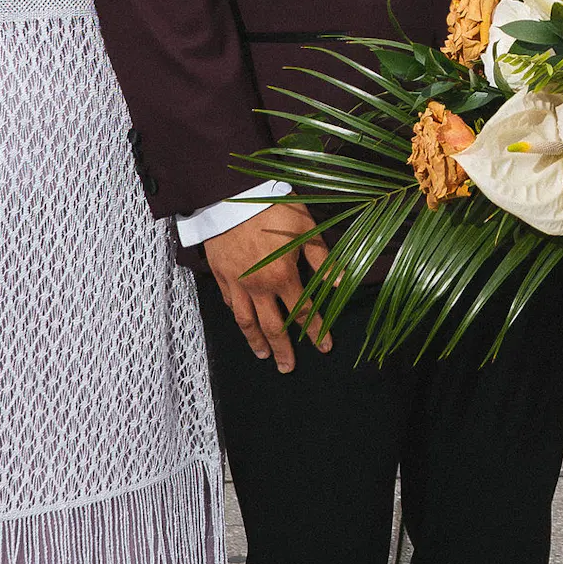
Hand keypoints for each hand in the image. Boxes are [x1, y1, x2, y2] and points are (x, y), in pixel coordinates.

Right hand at [205, 202, 330, 371]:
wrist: (230, 196)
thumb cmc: (272, 208)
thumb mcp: (306, 228)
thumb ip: (323, 258)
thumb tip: (341, 283)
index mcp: (283, 276)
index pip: (303, 312)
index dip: (315, 331)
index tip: (324, 347)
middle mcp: (260, 287)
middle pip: (273, 326)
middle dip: (283, 350)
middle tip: (288, 368)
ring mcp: (237, 283)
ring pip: (246, 321)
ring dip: (256, 341)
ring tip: (263, 355)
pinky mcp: (221, 274)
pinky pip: (230, 303)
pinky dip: (238, 316)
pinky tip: (242, 322)